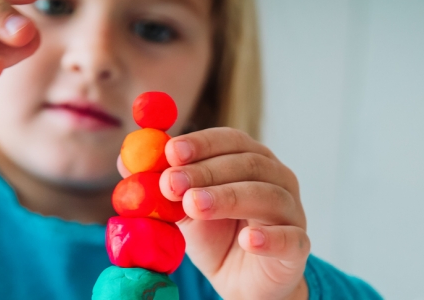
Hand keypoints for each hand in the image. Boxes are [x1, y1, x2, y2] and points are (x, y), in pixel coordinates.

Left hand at [160, 127, 309, 299]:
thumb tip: (125, 160)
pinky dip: (270, 238)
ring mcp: (291, 212)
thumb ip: (160, 184)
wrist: (241, 283)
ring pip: (267, 196)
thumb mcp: (182, 208)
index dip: (202, 143)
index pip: (231, 140)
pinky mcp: (297, 248)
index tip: (171, 151)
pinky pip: (290, 239)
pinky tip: (249, 239)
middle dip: (206, 171)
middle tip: (172, 183)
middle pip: (249, 164)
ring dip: (228, 197)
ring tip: (194, 205)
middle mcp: (277, 179)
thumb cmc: (217, 237)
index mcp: (251, 161)